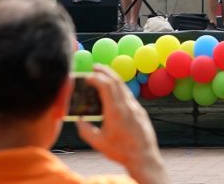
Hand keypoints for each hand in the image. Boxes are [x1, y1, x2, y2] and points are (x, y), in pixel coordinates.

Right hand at [76, 65, 167, 183]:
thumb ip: (85, 131)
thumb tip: (79, 120)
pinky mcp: (140, 111)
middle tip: (95, 66)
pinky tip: (114, 92)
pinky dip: (120, 88)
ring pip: (124, 87)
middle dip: (105, 71)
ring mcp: (135, 107)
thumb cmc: (121, 151)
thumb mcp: (98, 143)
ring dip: (113, 78)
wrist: (144, 157)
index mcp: (115, 111)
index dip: (96, 78)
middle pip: (116, 81)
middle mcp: (127, 106)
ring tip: (104, 75)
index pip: (106, 86)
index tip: (88, 76)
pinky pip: (128, 95)